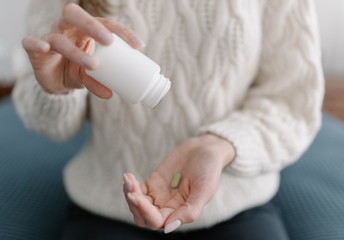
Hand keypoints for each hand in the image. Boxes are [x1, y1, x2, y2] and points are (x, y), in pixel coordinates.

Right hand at [22, 3, 144, 97]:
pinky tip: (44, 47)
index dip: (122, 32)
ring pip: (58, 37)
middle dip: (94, 26)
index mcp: (86, 30)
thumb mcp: (90, 76)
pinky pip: (30, 43)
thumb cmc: (76, 70)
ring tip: (93, 65)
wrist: (55, 81)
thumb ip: (99, 82)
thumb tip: (111, 94)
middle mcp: (67, 29)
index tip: (139, 45)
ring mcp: (50, 37)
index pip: (105, 24)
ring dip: (75, 51)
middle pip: (77, 16)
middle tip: (109, 41)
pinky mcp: (35, 51)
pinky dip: (35, 44)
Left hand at [123, 134, 235, 232]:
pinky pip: (137, 190)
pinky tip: (128, 176)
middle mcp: (167, 207)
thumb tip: (167, 229)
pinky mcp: (153, 183)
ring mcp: (158, 195)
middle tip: (130, 188)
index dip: (145, 212)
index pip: (156, 221)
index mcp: (179, 212)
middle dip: (134, 204)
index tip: (137, 196)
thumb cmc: (209, 170)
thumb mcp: (204, 190)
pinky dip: (130, 185)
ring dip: (129, 193)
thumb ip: (189, 211)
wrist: (205, 150)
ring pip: (137, 204)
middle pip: (142, 216)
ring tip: (128, 178)